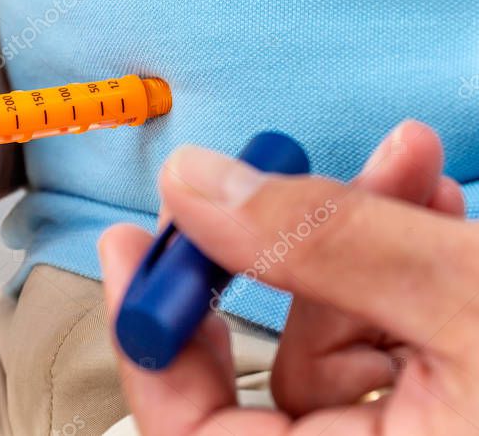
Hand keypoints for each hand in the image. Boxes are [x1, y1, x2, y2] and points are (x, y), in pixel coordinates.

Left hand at [100, 121, 478, 434]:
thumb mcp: (467, 298)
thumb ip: (329, 243)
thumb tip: (197, 187)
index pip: (190, 432)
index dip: (146, 338)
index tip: (131, 246)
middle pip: (271, 373)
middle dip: (274, 253)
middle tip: (251, 177)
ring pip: (334, 340)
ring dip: (360, 239)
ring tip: (405, 167)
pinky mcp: (444, 413)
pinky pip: (386, 339)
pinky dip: (399, 270)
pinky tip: (429, 208)